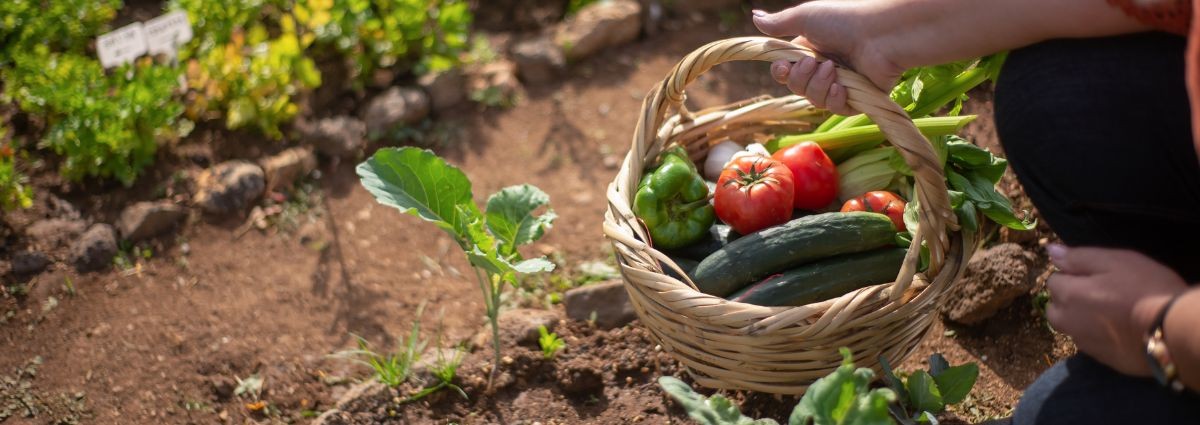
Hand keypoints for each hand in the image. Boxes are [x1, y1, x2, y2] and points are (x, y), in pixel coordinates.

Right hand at [753, 2, 904, 114]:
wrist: (882, 34)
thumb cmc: (845, 20)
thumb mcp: (806, 17)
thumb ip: (779, 23)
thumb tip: (754, 17)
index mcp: (811, 50)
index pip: (786, 71)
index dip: (781, 73)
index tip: (783, 68)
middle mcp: (824, 68)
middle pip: (797, 88)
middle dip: (801, 79)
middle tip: (814, 64)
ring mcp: (841, 84)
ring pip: (814, 100)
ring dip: (819, 86)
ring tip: (834, 70)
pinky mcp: (858, 98)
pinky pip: (835, 109)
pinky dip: (835, 100)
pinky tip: (842, 88)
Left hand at [1046, 244, 1188, 375]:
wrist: (1173, 330)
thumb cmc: (1146, 288)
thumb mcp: (1114, 261)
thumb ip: (1079, 257)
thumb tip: (1050, 250)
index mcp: (1069, 295)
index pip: (1053, 281)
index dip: (1071, 275)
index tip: (1093, 275)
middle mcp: (1069, 322)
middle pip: (1055, 308)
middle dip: (1067, 300)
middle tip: (1097, 294)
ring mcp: (1085, 344)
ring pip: (1070, 328)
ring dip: (1079, 319)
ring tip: (1108, 312)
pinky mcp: (1103, 359)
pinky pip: (1090, 344)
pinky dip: (1096, 336)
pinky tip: (1117, 330)